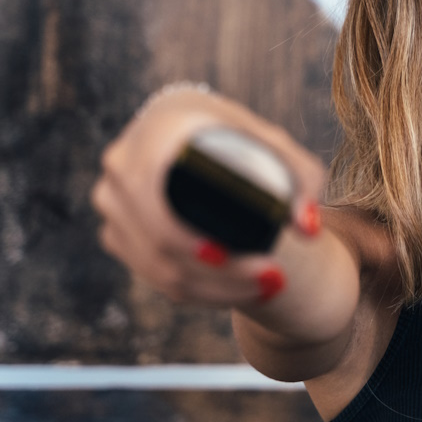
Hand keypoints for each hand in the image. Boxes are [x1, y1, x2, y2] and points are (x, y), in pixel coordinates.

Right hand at [91, 86, 326, 306]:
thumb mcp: (270, 142)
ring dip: (216, 289)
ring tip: (267, 288)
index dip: (189, 237)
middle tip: (275, 278)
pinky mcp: (115, 234)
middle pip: (165, 243)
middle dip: (223, 273)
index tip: (232, 255)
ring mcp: (112, 205)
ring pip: (160, 269)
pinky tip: (238, 291)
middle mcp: (123, 168)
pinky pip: (154, 275)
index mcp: (156, 134)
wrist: (182, 130)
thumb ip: (300, 176)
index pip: (162, 196)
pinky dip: (198, 290)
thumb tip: (308, 230)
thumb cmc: (231, 133)